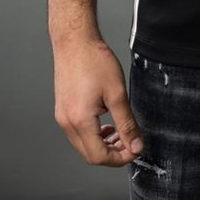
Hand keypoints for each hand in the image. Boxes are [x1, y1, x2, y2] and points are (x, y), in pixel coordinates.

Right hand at [52, 37, 145, 167]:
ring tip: (121, 132)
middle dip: (112, 154)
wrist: (75, 41)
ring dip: (103, 144)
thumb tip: (136, 145)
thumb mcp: (117, 93)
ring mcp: (62, 116)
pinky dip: (94, 134)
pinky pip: (78, 132)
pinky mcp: (63, 109)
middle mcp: (67, 122)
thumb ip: (127, 123)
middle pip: (89, 154)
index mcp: (80, 121)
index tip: (135, 149)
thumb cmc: (94, 60)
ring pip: (83, 144)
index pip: (99, 156)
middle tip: (131, 142)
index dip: (120, 159)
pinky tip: (106, 122)